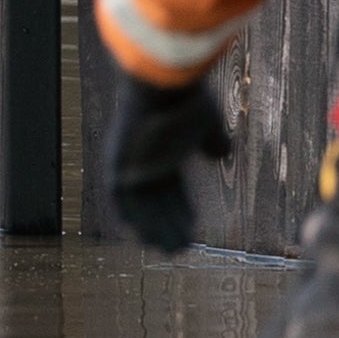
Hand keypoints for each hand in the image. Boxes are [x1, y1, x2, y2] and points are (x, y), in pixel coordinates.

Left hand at [97, 68, 234, 252]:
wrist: (161, 87)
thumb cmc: (185, 100)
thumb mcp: (206, 123)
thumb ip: (212, 140)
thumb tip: (221, 153)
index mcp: (161, 149)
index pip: (170, 187)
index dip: (181, 208)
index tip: (193, 226)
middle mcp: (141, 159)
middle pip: (156, 201)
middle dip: (169, 225)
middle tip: (182, 248)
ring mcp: (128, 163)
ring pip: (140, 206)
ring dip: (155, 229)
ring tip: (174, 250)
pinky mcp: (117, 166)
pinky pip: (122, 200)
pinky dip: (132, 218)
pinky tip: (143, 236)